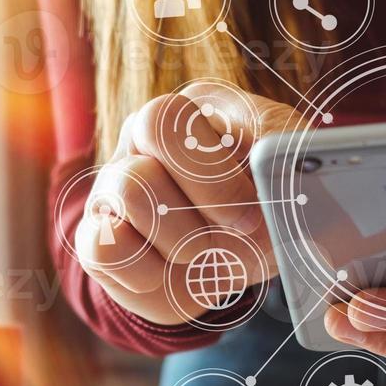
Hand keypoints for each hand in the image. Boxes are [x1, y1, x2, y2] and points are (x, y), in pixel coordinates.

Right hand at [75, 83, 300, 324]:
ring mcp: (112, 185)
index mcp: (191, 111)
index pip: (167, 120)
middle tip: (237, 231)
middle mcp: (141, 140)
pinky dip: (147, 274)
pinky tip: (173, 273)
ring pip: (126, 195)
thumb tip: (265, 156)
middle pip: (141, 156)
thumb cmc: (271, 210)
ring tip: (207, 251)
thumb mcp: (290, 182)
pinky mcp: (95, 234)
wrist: (244, 261)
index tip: (252, 216)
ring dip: (181, 241)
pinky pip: (101, 249)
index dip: (208, 175)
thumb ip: (280, 159)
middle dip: (198, 207)